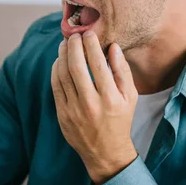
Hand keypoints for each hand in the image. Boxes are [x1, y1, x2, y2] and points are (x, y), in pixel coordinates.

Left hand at [51, 31, 138, 184]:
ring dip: (62, 55)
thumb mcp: (130, 96)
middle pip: (76, 66)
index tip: (88, 32)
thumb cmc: (120, 120)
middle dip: (73, 45)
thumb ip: (122, 70)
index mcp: (110, 98)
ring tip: (65, 44)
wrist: (105, 152)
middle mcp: (90, 103)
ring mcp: (73, 110)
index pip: (97, 63)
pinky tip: (60, 61)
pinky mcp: (62, 114)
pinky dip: (56, 70)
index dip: (90, 44)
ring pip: (62, 74)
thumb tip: (112, 47)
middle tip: (74, 35)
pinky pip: (55, 86)